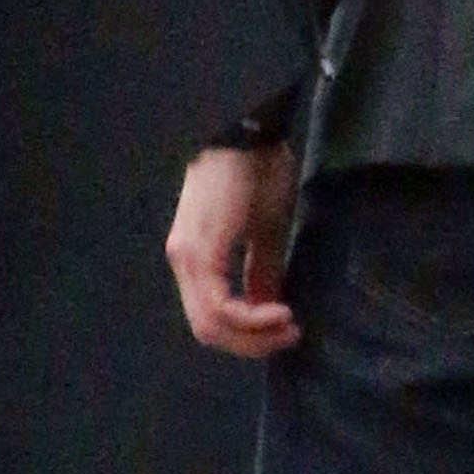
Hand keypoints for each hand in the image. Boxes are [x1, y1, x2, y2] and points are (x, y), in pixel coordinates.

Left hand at [166, 143, 302, 356]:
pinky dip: (248, 317)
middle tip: (290, 335)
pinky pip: (216, 303)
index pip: (212, 319)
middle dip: (251, 343)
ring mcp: (185, 257)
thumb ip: (261, 273)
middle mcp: (183, 261)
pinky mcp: (196, 250)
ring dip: (251, 334)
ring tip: (287, 323)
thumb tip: (267, 308)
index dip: (250, 337)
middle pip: (208, 330)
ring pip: (209, 323)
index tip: (290, 328)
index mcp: (197, 258)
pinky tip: (277, 310)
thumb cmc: (261, 171)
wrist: (250, 131)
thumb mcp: (266, 230)